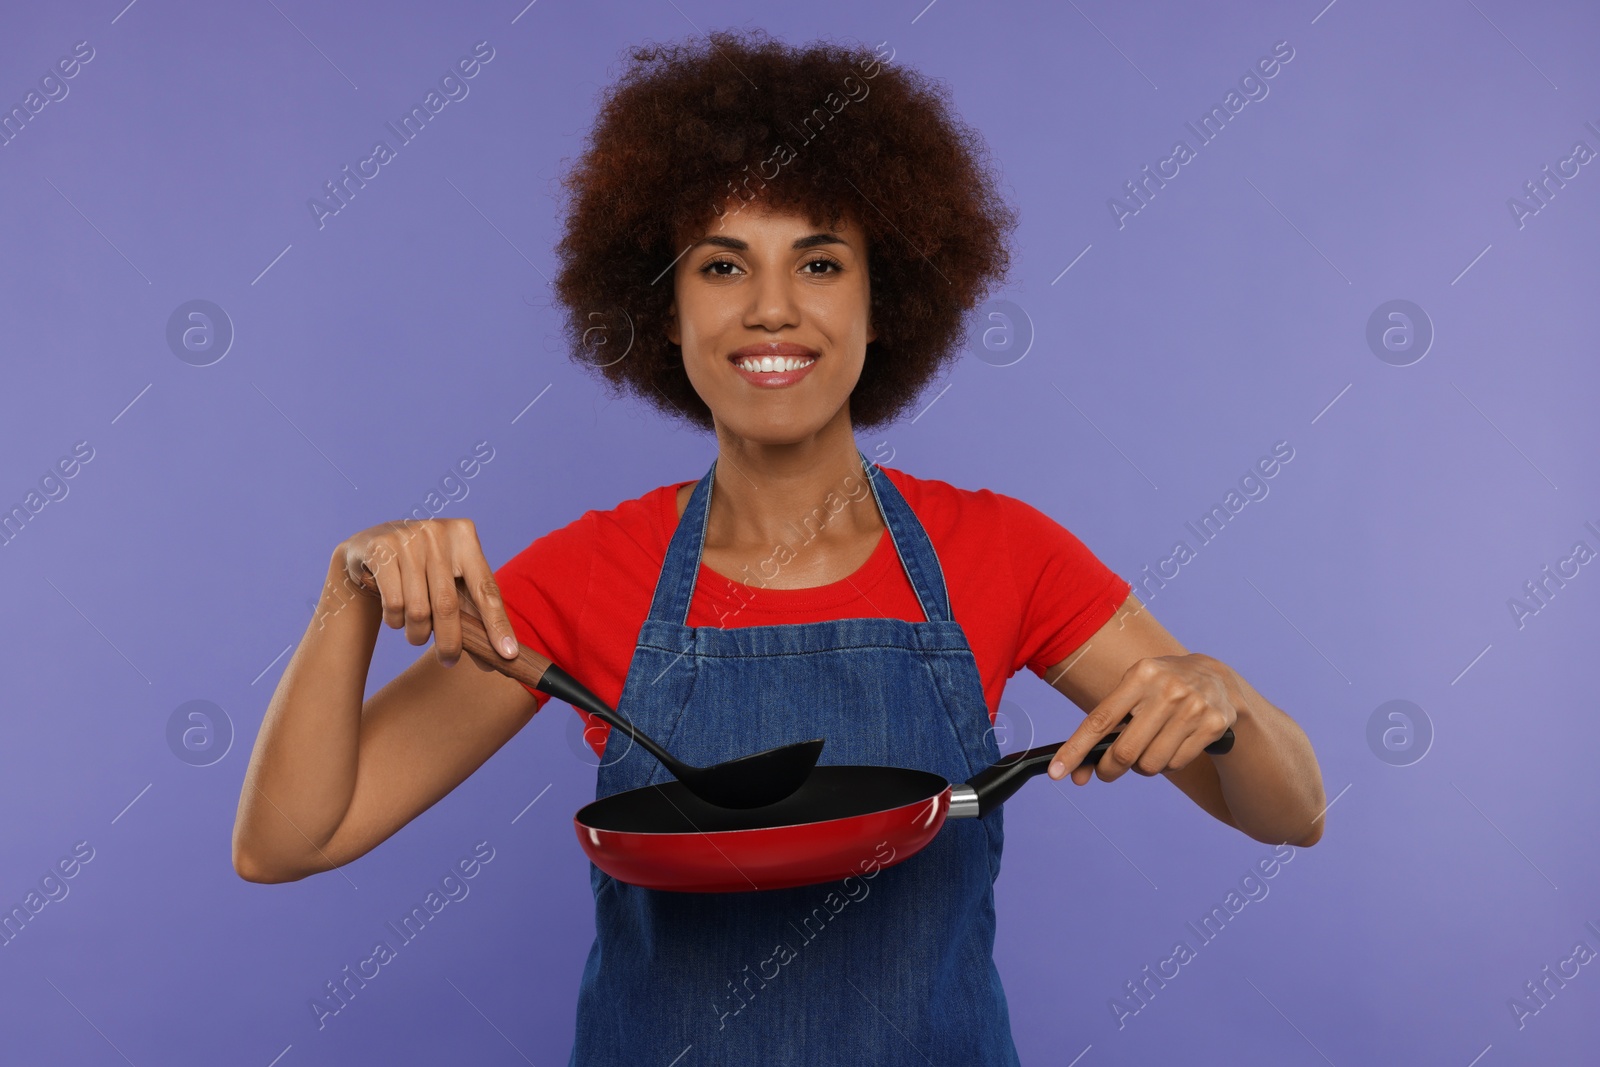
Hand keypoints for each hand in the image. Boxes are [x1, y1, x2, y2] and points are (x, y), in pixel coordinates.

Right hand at [338, 518, 518, 669]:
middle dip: (450, 642)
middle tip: (449, 660)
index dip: (497, 624)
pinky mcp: (380, 549)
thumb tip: (497, 656)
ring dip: (417, 633)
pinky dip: (395, 621)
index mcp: (465, 537)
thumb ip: (473, 613)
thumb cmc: (423, 571)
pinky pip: (393, 604)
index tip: (508, 654)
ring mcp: (407, 539)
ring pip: (418, 610)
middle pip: (448, 605)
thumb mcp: (451, 581)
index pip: (486, 589)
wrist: (372, 548)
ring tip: (416, 633)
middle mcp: (438, 533)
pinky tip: (396, 616)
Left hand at [1047, 654, 1237, 784]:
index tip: (1056, 772)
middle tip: (1107, 771)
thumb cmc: (1160, 687)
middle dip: (1109, 769)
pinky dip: (1167, 764)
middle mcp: (1167, 690)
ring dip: (1142, 767)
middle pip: (1125, 752)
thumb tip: (1077, 773)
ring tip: (1147, 750)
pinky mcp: (1212, 725)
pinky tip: (1172, 745)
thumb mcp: (1134, 689)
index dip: (1075, 749)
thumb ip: (1106, 726)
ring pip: (1151, 764)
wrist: (1216, 679)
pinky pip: (1175, 764)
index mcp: (1140, 675)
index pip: (1100, 720)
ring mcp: (1193, 707)